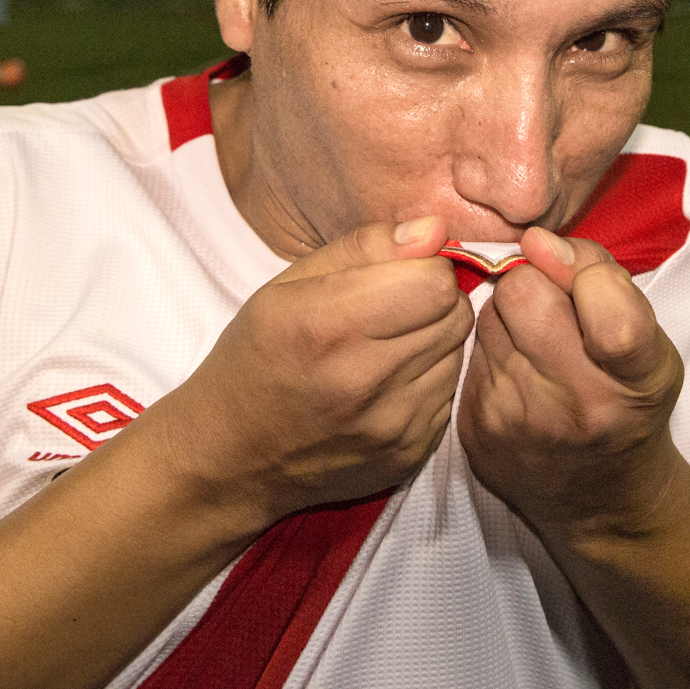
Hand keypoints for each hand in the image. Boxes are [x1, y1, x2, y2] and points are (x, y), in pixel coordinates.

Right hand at [156, 217, 471, 522]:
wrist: (232, 457)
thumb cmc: (256, 358)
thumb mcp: (287, 285)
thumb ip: (365, 248)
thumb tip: (435, 230)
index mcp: (328, 326)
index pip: (436, 281)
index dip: (423, 266)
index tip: (397, 274)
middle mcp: (364, 381)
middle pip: (454, 315)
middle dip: (432, 301)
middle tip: (390, 308)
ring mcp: (391, 426)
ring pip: (457, 354)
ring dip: (431, 342)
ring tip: (382, 348)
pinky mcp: (409, 454)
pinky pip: (447, 396)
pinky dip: (426, 382)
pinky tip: (384, 385)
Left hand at [458, 227, 683, 540]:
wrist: (600, 502)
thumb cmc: (630, 404)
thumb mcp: (650, 345)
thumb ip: (605, 281)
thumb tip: (535, 242)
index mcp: (637, 382)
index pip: (610, 310)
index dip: (590, 277)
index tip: (587, 279)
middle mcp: (577, 406)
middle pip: (523, 293)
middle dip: (535, 284)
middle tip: (554, 309)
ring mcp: (519, 420)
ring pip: (487, 316)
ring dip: (509, 316)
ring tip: (537, 345)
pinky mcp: (475, 429)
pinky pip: (468, 352)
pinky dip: (491, 350)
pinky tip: (515, 372)